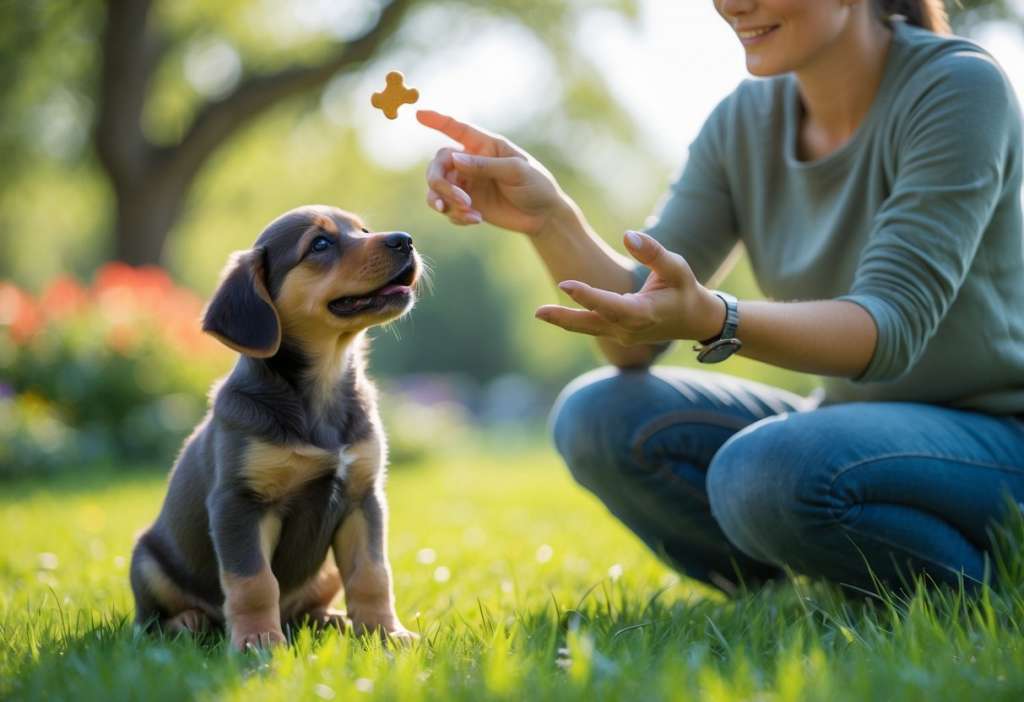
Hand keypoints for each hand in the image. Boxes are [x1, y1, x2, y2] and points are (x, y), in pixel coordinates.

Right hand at [417, 110, 567, 235]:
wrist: (544, 217)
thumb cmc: (536, 185)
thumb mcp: (516, 171)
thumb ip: (485, 165)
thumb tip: (455, 160)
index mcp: (485, 146)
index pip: (457, 129)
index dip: (438, 121)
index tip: (419, 114)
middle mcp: (471, 163)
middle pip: (438, 165)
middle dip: (441, 183)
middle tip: (459, 200)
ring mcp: (467, 185)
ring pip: (437, 189)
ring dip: (445, 201)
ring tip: (466, 211)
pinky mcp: (467, 205)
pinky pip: (448, 209)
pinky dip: (456, 216)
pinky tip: (476, 220)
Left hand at [535, 231, 725, 345]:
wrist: (694, 320)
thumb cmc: (684, 288)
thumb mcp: (676, 267)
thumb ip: (653, 252)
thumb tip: (628, 235)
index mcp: (644, 313)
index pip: (611, 305)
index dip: (588, 296)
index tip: (566, 284)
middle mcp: (629, 328)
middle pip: (592, 324)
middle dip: (565, 318)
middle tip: (538, 312)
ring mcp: (622, 335)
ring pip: (588, 328)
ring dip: (564, 321)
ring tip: (539, 313)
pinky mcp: (617, 334)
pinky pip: (592, 327)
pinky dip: (573, 321)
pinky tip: (554, 313)